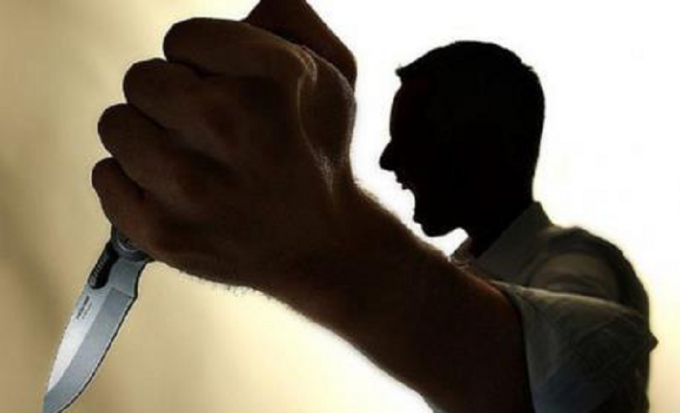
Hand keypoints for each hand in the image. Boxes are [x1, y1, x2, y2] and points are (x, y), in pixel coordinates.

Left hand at [93, 1, 357, 292]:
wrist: (321, 245)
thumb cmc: (319, 153)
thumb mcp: (335, 75)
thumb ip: (289, 18)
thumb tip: (245, 6)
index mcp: (270, 80)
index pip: (180, 37)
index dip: (202, 61)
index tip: (224, 89)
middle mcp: (227, 127)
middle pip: (140, 78)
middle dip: (169, 97)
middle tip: (204, 128)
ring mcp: (191, 185)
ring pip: (116, 125)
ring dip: (147, 137)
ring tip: (190, 160)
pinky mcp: (163, 230)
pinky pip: (105, 177)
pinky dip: (131, 180)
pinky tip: (173, 191)